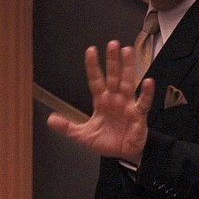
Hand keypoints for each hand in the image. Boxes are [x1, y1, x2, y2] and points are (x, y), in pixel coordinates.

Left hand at [47, 40, 154, 164]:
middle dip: (113, 61)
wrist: (123, 155)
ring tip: (127, 51)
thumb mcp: (83, 135)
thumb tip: (50, 119)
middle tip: (112, 44)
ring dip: (128, 67)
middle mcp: (115, 99)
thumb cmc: (107, 141)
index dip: (93, 66)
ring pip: (128, 83)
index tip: (91, 50)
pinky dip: (146, 92)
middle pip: (113, 76)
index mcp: (101, 101)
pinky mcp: (139, 115)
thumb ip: (68, 127)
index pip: (96, 80)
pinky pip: (143, 102)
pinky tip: (148, 81)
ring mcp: (128, 105)